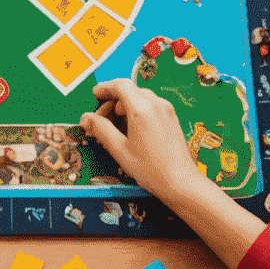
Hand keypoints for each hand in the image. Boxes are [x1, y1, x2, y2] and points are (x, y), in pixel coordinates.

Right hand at [80, 78, 205, 203]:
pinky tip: (132, 130)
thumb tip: (86, 119)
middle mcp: (156, 105)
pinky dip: (137, 111)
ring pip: (140, 98)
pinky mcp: (171, 118)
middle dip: (113, 101)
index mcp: (142, 109)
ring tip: (116, 127)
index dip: (105, 88)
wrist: (182, 183)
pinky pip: (151, 106)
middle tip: (102, 119)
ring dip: (125, 106)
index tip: (95, 94)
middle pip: (129, 90)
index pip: (120, 85)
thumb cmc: (152, 169)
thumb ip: (101, 130)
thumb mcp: (120, 150)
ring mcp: (166, 111)